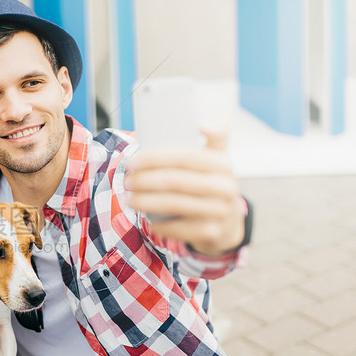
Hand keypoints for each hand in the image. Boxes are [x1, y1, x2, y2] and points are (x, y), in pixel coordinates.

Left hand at [124, 129, 244, 255]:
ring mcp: (220, 212)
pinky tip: (147, 219)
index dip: (155, 158)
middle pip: (175, 181)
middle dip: (144, 180)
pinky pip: (176, 227)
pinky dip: (158, 223)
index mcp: (224, 163)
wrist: (229, 223)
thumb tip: (204, 123)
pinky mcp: (211, 232)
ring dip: (145, 201)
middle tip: (127, 180)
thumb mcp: (217, 159)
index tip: (133, 161)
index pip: (185, 157)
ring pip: (172, 204)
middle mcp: (226, 187)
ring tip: (129, 198)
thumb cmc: (213, 184)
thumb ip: (215, 136)